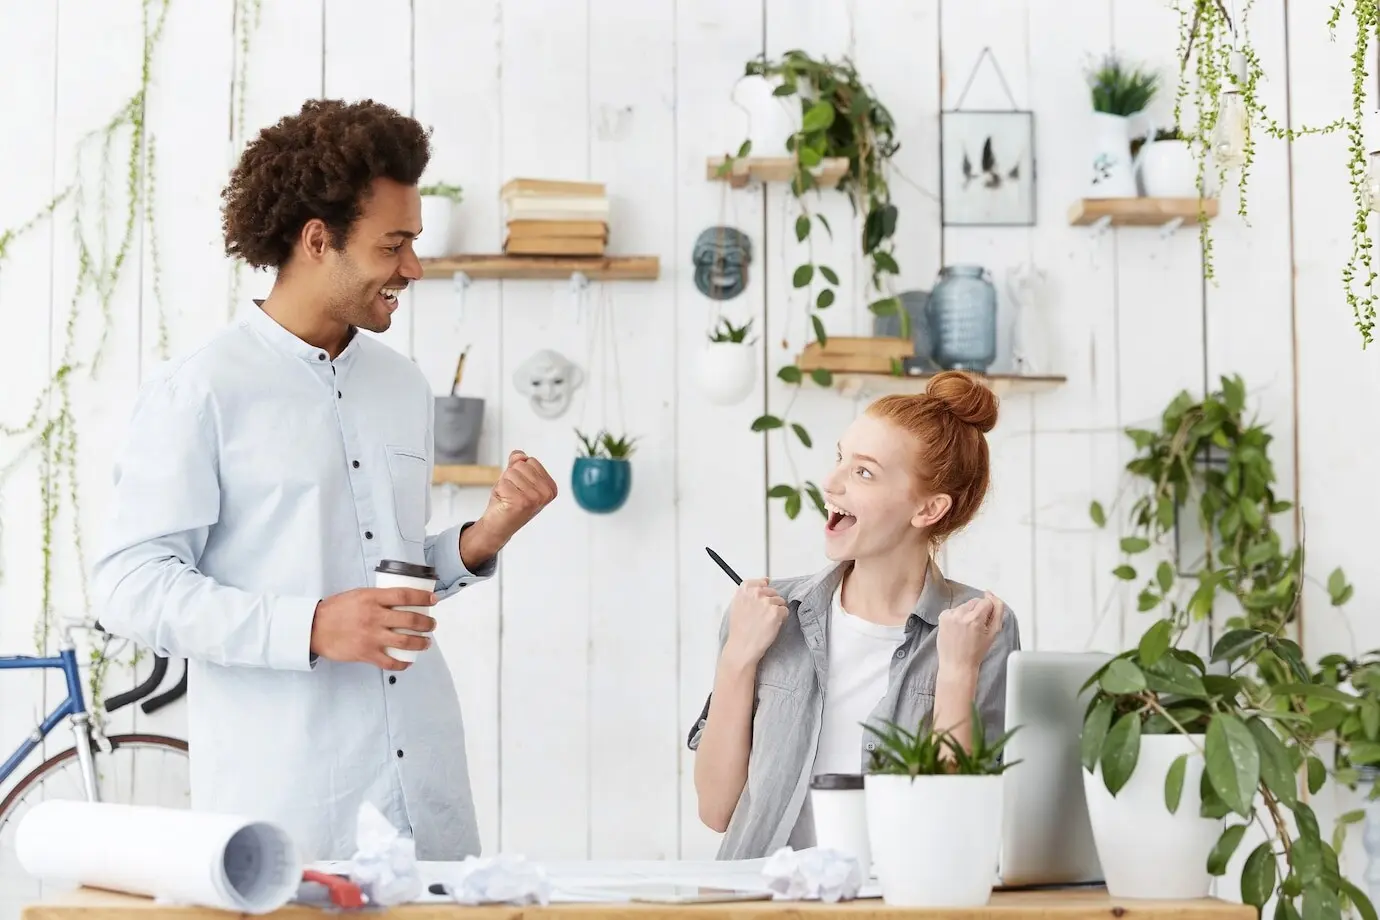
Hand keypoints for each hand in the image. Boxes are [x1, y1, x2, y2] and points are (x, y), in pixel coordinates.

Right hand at [309, 587, 438, 670]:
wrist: (314, 628)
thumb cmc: (335, 610)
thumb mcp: (357, 595)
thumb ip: (377, 598)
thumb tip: (399, 601)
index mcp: (372, 598)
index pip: (404, 595)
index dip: (423, 598)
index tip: (434, 600)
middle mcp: (374, 616)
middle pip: (410, 619)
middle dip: (427, 624)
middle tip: (432, 625)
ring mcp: (371, 636)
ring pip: (405, 641)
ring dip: (421, 643)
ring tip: (426, 642)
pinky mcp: (365, 653)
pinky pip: (390, 661)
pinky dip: (402, 663)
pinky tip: (409, 662)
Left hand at [470, 450, 557, 553]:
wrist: (498, 526)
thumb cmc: (508, 503)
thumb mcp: (516, 478)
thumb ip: (519, 463)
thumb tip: (520, 455)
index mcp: (550, 487)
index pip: (531, 460)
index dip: (519, 471)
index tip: (519, 487)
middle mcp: (546, 493)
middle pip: (521, 465)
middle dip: (511, 477)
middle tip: (512, 493)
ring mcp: (535, 498)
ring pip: (511, 473)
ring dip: (504, 484)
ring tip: (508, 497)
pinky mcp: (521, 502)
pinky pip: (503, 483)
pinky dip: (499, 491)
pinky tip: (504, 502)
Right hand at [722, 578, 788, 669]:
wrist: (742, 646)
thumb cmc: (740, 630)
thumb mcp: (737, 605)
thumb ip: (749, 592)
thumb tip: (765, 581)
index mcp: (745, 590)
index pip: (762, 581)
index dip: (764, 591)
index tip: (762, 600)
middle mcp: (755, 593)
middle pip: (773, 592)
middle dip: (771, 603)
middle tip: (762, 616)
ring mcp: (766, 602)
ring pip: (780, 602)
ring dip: (776, 611)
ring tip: (766, 622)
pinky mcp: (776, 612)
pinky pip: (785, 611)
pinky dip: (781, 619)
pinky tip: (771, 625)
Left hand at [936, 592, 1005, 676]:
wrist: (957, 664)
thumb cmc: (975, 652)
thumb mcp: (994, 632)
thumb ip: (997, 610)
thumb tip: (990, 594)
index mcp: (975, 619)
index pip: (987, 601)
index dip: (989, 612)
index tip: (986, 623)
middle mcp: (960, 615)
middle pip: (975, 601)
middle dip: (978, 612)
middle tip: (977, 629)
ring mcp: (949, 615)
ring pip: (965, 605)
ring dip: (968, 614)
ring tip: (967, 630)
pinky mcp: (942, 616)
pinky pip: (955, 609)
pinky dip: (958, 616)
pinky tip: (958, 629)